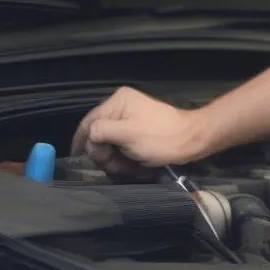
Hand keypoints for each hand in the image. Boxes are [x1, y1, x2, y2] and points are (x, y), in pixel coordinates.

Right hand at [71, 86, 203, 173]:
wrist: (190, 140)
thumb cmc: (159, 137)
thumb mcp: (126, 134)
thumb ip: (100, 132)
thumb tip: (89, 137)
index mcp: (117, 101)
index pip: (88, 123)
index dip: (81, 143)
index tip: (78, 161)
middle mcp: (121, 106)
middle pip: (98, 135)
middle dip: (106, 155)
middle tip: (117, 167)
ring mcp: (130, 118)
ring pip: (110, 144)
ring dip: (116, 160)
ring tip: (130, 168)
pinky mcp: (138, 131)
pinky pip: (122, 146)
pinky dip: (126, 158)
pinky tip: (135, 166)